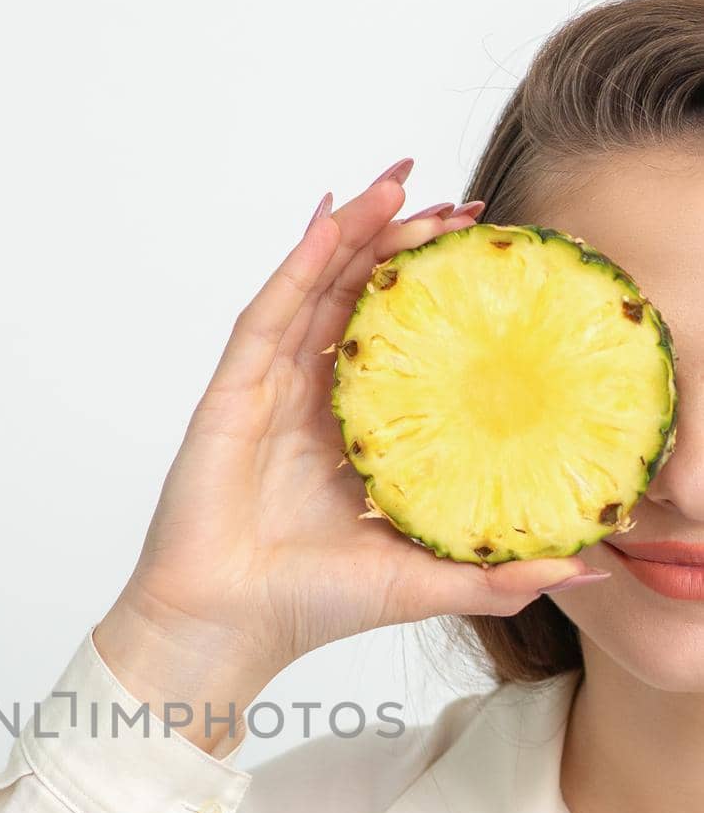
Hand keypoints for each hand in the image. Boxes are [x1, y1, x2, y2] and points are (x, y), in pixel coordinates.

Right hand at [95, 161, 598, 745]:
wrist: (230, 627)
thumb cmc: (310, 605)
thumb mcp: (424, 582)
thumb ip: (497, 573)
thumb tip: (582, 569)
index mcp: (351, 438)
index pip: (400, 346)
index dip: (439, 299)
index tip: (490, 261)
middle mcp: (311, 404)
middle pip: (358, 302)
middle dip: (404, 248)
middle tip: (461, 209)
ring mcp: (269, 392)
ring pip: (314, 290)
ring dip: (355, 233)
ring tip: (400, 185)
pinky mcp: (232, 392)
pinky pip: (269, 313)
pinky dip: (299, 265)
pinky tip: (334, 223)